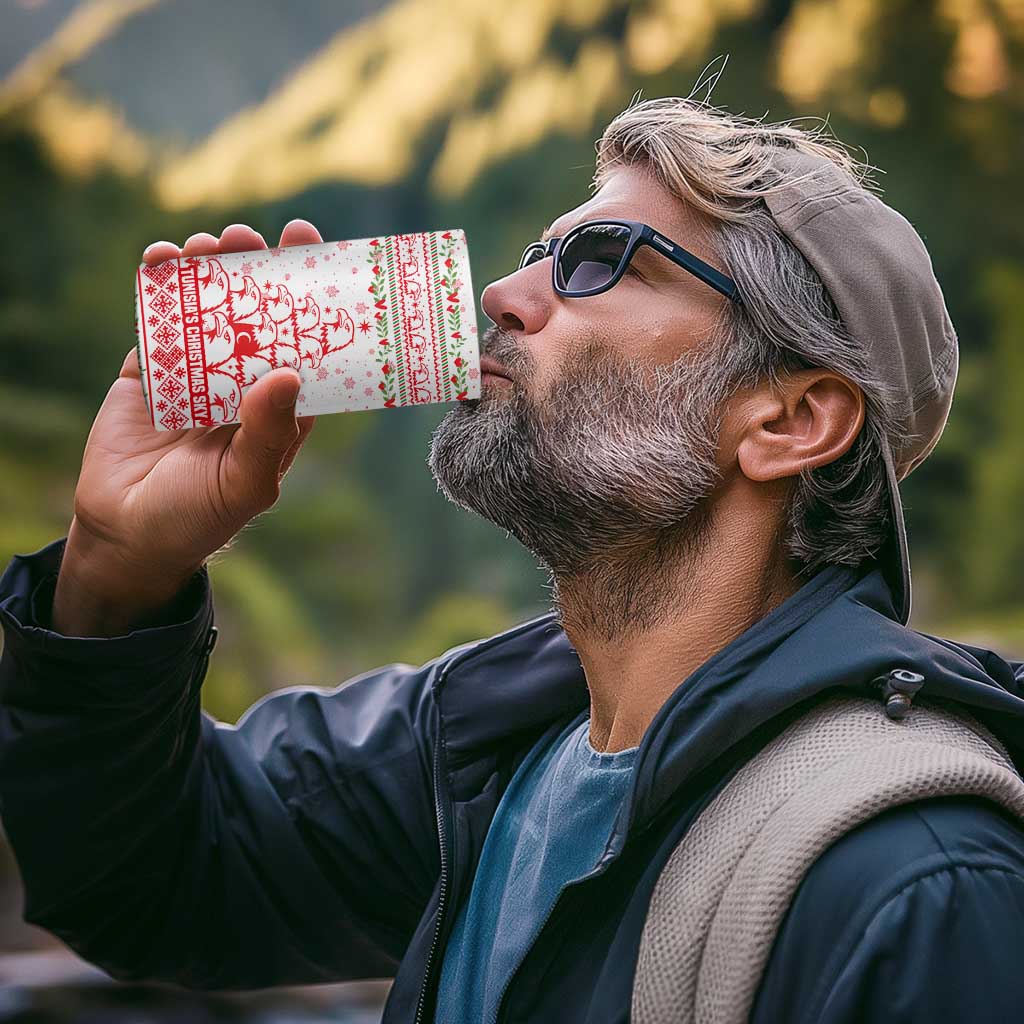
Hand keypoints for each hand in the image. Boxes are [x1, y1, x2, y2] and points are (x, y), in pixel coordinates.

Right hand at [59, 220, 320, 617]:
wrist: (126, 534)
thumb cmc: (199, 516)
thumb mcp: (245, 482)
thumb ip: (268, 433)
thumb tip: (289, 373)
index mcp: (279, 408)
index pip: (303, 343)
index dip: (310, 298)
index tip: (313, 250)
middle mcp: (243, 383)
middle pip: (257, 314)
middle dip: (256, 270)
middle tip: (253, 237)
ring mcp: (195, 373)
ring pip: (207, 308)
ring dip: (209, 270)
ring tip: (209, 244)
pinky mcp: (149, 371)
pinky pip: (157, 320)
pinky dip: (158, 286)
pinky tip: (161, 259)